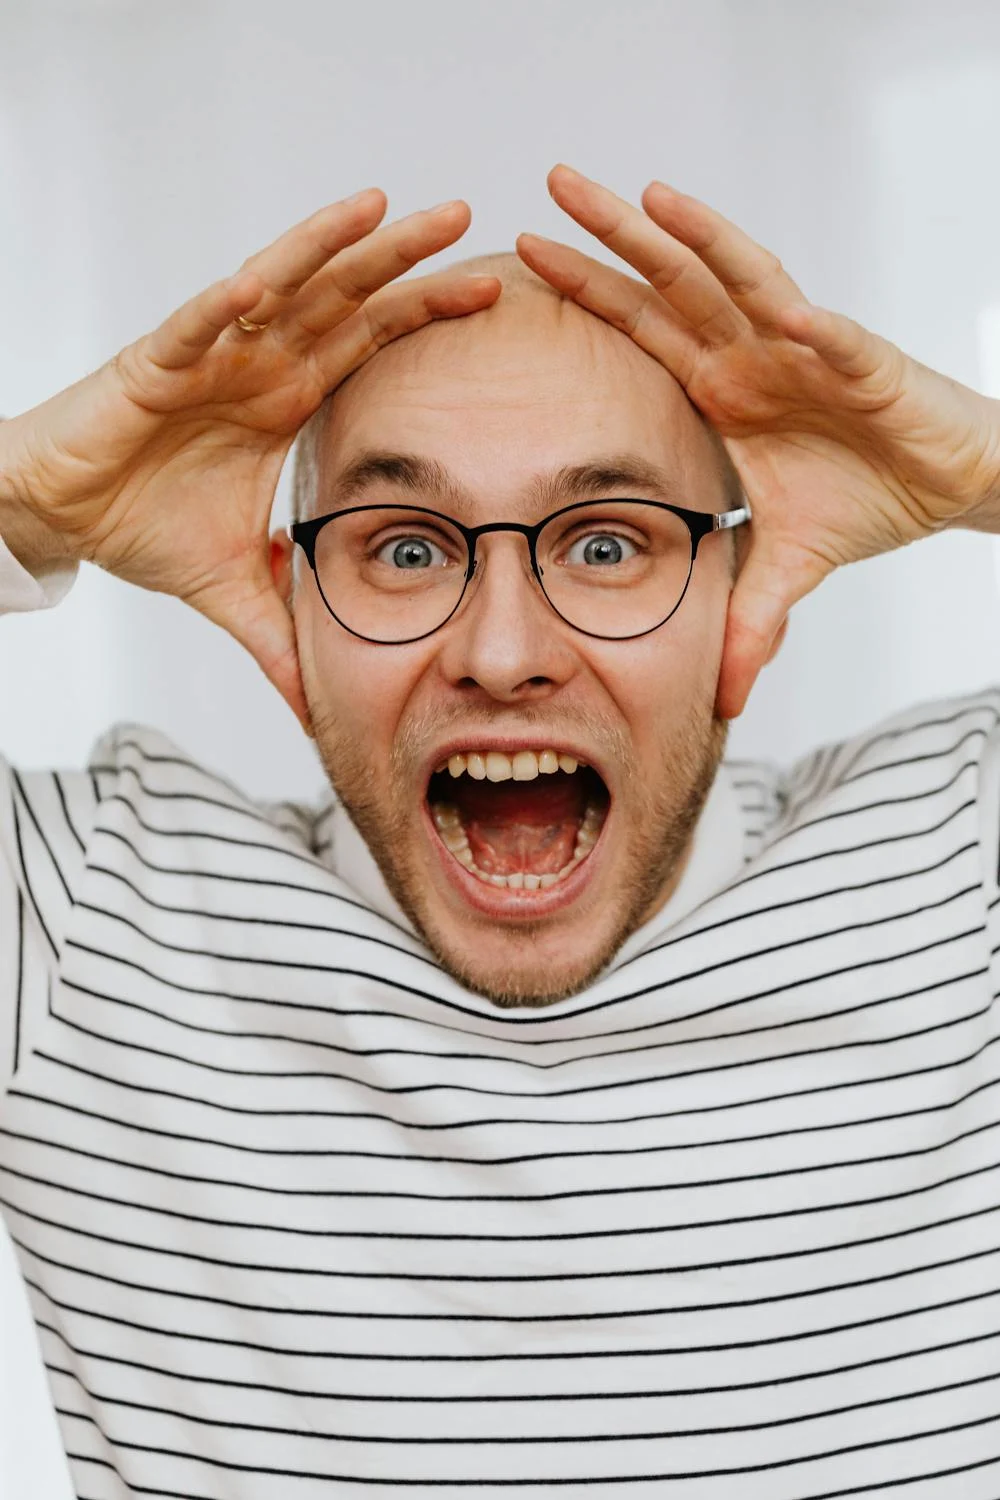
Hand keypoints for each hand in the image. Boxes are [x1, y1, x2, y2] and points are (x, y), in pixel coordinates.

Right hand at [0, 192, 500, 726]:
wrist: (61, 515)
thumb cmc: (141, 525)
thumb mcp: (234, 589)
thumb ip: (285, 638)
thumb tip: (318, 708)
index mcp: (286, 398)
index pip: (369, 343)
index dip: (423, 314)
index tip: (487, 294)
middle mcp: (258, 365)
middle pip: (342, 298)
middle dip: (400, 259)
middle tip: (464, 216)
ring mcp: (210, 357)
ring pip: (279, 288)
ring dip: (328, 247)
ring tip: (383, 209)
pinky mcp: (154, 365)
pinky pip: (195, 328)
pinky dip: (226, 308)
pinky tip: (264, 284)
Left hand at [517, 164, 999, 718]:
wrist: (948, 484)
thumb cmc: (864, 497)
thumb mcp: (786, 567)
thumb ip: (745, 619)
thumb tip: (720, 698)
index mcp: (722, 388)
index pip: (641, 330)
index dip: (588, 293)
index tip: (524, 260)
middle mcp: (754, 355)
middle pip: (672, 282)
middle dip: (614, 233)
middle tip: (549, 181)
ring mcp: (807, 353)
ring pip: (744, 283)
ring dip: (699, 240)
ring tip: (647, 198)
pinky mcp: (867, 369)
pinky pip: (838, 343)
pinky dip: (815, 329)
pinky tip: (788, 312)